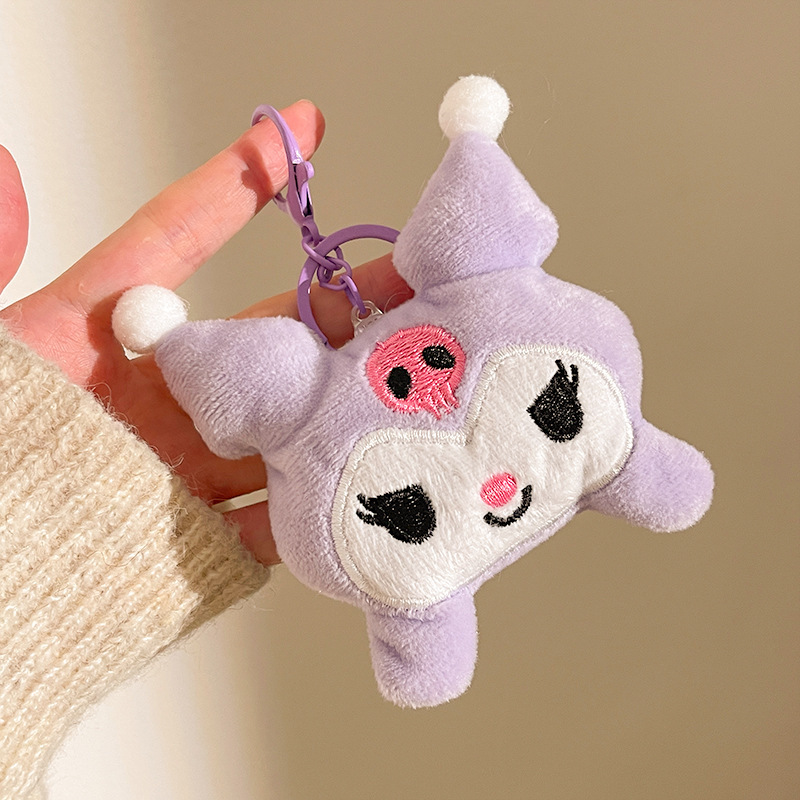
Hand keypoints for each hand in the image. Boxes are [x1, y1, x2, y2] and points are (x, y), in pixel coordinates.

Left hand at [0, 103, 411, 564]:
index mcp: (95, 337)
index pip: (175, 238)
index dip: (238, 180)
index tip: (302, 125)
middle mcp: (158, 394)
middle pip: (265, 332)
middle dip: (341, 299)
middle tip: (411, 275)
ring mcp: (184, 465)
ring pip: (285, 419)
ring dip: (350, 396)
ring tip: (415, 369)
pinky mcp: (203, 537)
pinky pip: (275, 514)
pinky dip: (323, 495)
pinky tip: (379, 464)